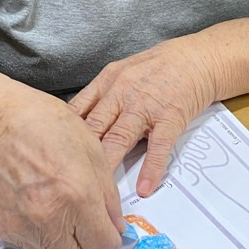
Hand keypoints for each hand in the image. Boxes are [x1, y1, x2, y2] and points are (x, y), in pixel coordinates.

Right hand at [0, 81, 124, 248]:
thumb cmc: (45, 127)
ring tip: (55, 209)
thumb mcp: (93, 152)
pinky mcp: (4, 227)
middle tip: (84, 231)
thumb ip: (108, 197)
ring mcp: (24, 226)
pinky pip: (28, 244)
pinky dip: (36, 233)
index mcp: (79, 198)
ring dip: (59, 243)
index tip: (105, 232)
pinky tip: (36, 205)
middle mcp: (50, 218)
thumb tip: (115, 226)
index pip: (103, 247)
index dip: (108, 241)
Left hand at [69, 35, 223, 195]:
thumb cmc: (158, 67)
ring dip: (107, 164)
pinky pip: (158, 146)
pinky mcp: (170, 117)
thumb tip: (74, 121)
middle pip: (94, 127)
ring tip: (97, 190)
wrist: (197, 58)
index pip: (78, 110)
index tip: (51, 154)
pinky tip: (145, 187)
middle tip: (65, 177)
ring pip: (120, 137)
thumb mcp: (121, 72)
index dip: (63, 133)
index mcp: (106, 83)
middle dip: (78, 153)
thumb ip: (100, 96)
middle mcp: (122, 94)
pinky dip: (151, 168)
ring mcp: (146, 106)